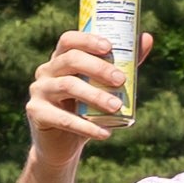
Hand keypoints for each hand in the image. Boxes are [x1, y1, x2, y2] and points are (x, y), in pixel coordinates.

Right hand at [23, 28, 133, 152]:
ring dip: (95, 96)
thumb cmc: (85, 110)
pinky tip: (104, 133)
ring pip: (67, 86)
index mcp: (60, 59)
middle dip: (98, 68)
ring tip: (117, 107)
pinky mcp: (36, 113)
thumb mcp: (102, 86)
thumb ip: (122, 65)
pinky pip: (62, 118)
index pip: (68, 41)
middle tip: (121, 80)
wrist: (62, 144)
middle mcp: (45, 71)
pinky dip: (86, 127)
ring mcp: (38, 92)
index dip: (87, 40)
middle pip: (70, 60)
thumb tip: (147, 39)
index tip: (109, 48)